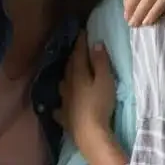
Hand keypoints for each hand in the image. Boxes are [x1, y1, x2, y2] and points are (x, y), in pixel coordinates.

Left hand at [54, 33, 115, 151]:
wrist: (89, 133)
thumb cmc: (100, 104)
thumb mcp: (105, 80)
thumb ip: (100, 62)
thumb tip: (95, 43)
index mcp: (78, 74)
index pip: (78, 54)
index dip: (81, 42)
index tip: (83, 31)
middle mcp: (68, 86)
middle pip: (69, 68)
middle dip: (73, 57)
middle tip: (77, 49)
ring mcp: (64, 102)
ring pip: (63, 85)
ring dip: (66, 78)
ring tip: (68, 74)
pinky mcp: (65, 118)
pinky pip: (59, 109)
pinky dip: (59, 105)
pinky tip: (58, 106)